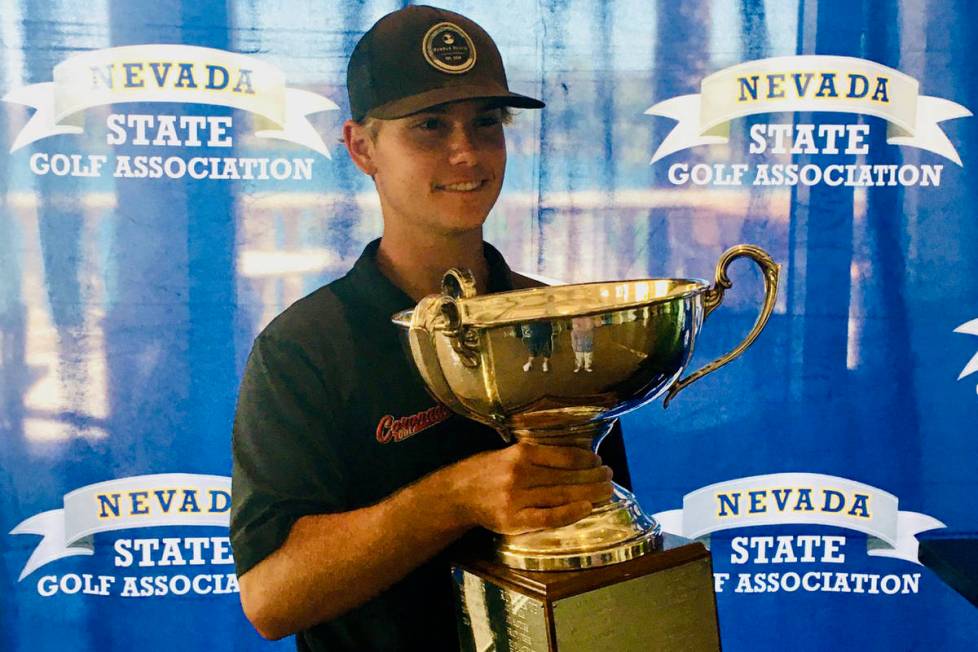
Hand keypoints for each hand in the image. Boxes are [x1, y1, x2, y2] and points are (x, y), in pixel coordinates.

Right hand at [448, 442, 613, 534]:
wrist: (457, 494)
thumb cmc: (486, 471)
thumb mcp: (507, 452)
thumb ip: (535, 455)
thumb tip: (574, 459)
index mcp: (519, 453)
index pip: (563, 456)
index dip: (586, 460)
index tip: (599, 462)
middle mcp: (519, 474)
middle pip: (566, 477)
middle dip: (593, 478)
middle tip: (610, 477)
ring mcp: (516, 499)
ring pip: (561, 496)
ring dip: (588, 494)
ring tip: (606, 491)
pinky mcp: (513, 521)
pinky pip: (548, 518)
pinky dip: (569, 513)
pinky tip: (586, 508)